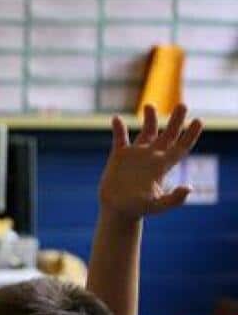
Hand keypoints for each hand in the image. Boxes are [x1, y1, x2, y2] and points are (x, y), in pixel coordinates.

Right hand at [102, 104, 202, 220]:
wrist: (118, 209)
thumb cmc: (139, 209)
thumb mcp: (158, 206)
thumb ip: (174, 199)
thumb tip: (189, 188)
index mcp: (163, 165)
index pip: (181, 146)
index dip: (191, 134)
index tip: (198, 121)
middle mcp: (152, 156)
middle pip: (168, 134)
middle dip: (177, 120)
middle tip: (183, 104)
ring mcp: (136, 154)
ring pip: (147, 131)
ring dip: (150, 118)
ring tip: (149, 105)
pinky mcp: (119, 155)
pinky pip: (120, 138)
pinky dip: (119, 128)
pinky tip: (117, 119)